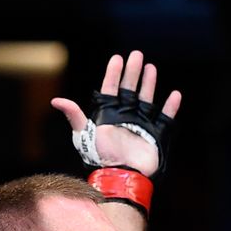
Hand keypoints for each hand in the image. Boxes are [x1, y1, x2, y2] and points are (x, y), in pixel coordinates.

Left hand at [51, 51, 181, 178]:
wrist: (120, 176)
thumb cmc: (100, 157)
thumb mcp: (83, 135)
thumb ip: (74, 116)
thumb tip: (55, 100)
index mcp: (108, 115)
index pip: (110, 88)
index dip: (113, 73)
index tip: (117, 58)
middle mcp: (124, 117)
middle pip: (129, 89)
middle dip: (132, 72)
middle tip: (137, 55)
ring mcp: (140, 125)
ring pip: (146, 99)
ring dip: (149, 83)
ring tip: (151, 67)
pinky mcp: (154, 136)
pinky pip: (165, 118)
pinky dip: (171, 107)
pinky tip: (175, 94)